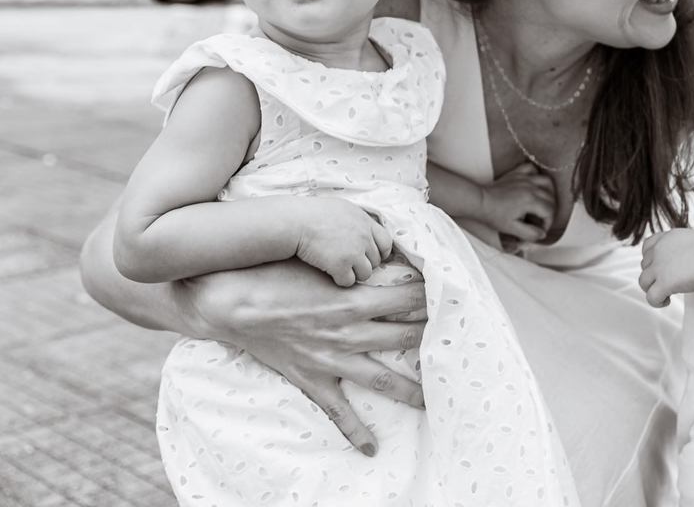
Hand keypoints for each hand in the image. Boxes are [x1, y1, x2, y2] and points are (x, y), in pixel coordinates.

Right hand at [177, 258, 427, 456]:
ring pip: (382, 378)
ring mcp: (331, 359)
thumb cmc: (272, 273)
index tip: (451, 294)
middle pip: (404, 335)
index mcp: (352, 300)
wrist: (229, 304)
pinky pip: (338, 410)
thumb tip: (380, 251)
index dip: (431, 295)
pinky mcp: (312, 379)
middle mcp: (348, 333)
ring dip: (411, 389)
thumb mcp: (318, 261)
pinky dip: (355, 431)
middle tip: (457, 339)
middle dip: (432, 336)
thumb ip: (351, 262)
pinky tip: (373, 448)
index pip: (406, 297)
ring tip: (435, 398)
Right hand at [294, 197, 393, 285]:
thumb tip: (364, 231)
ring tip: (340, 269)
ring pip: (366, 274)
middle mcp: (363, 236)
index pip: (386, 242)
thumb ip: (356, 220)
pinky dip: (341, 280)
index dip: (380, 252)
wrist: (293, 221)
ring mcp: (354, 251)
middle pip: (376, 260)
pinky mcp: (341, 265)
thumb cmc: (311, 214)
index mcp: (364, 221)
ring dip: (354, 274)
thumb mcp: (341, 209)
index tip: (369, 257)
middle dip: (364, 264)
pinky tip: (330, 273)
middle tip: (349, 264)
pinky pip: (349, 281)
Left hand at [481, 162, 555, 243]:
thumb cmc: (494, 215)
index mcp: (530, 201)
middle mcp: (530, 187)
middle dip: (550, 210)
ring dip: (550, 192)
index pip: (550, 211)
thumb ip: (530, 233)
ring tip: (546, 201)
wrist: (480, 201)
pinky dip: (536, 174)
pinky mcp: (517, 174)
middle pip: (551, 197)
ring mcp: (524, 178)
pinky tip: (535, 183)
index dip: (548, 223)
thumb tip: (542, 234)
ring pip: (547, 181)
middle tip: (543, 220)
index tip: (541, 229)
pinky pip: (532, 169)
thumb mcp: (512, 229)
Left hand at [638, 228, 693, 306]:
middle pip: (644, 265)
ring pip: (643, 282)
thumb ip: (682, 248)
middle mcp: (658, 250)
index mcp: (667, 238)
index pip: (647, 246)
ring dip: (651, 289)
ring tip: (664, 295)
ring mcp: (659, 267)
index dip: (650, 258)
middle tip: (667, 283)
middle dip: (653, 275)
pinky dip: (656, 302)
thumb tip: (685, 260)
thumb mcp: (692, 241)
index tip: (659, 267)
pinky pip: (651, 297)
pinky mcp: (663, 283)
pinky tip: (666, 301)